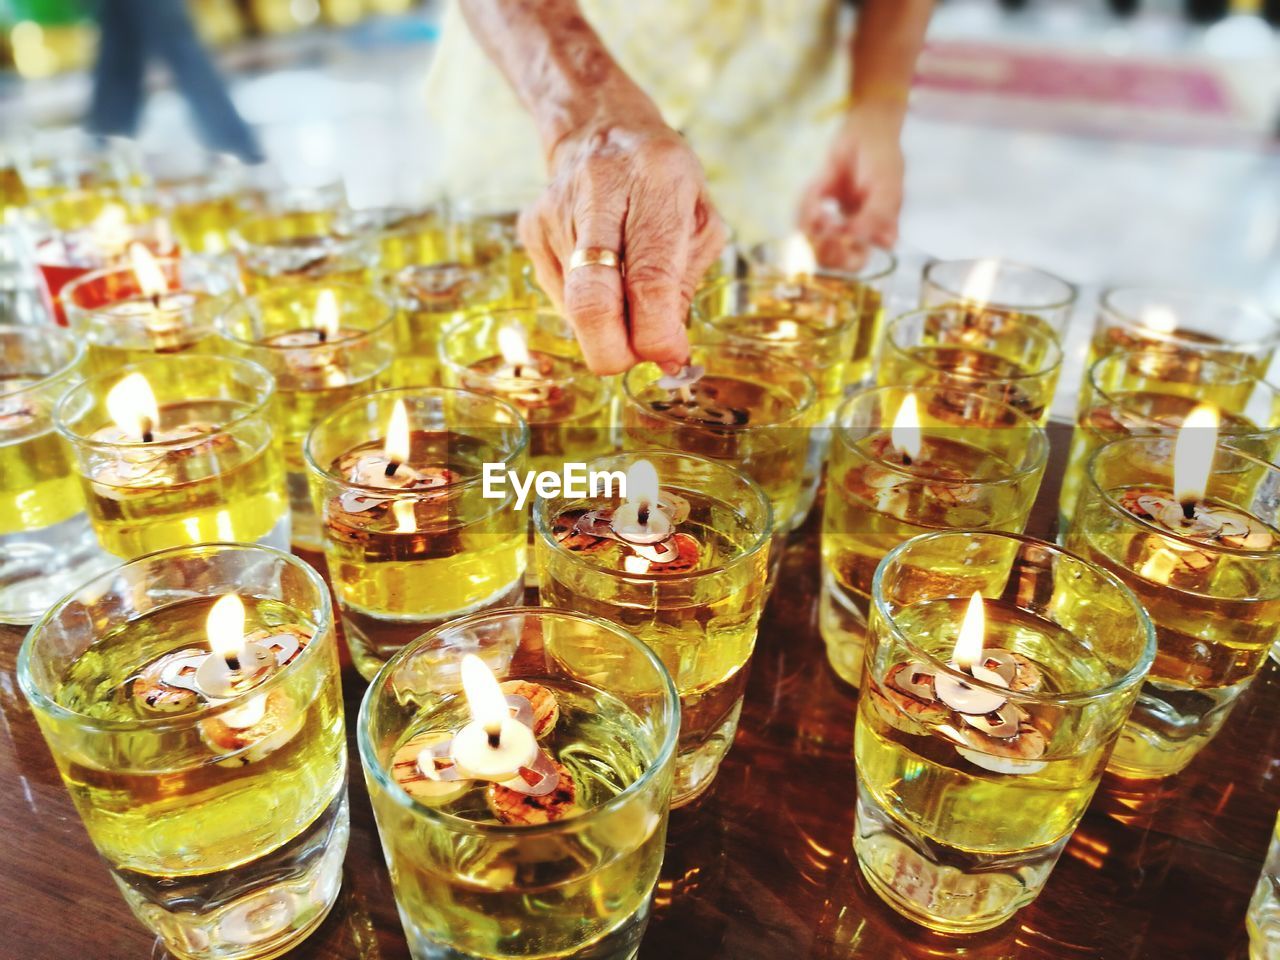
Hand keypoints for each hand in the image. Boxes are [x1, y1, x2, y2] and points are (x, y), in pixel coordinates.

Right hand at [519, 117, 725, 374]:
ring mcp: (556, 212)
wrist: (599, 127)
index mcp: (656, 181)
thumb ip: (684, 286)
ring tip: (627, 294)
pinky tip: (601, 272)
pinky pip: (559, 296)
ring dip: (606, 325)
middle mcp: (598, 192)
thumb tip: (665, 355)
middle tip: (636, 358)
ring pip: (574, 307)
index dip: (656, 334)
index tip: (669, 356)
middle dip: (614, 351)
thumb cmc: (662, 182)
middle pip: (592, 301)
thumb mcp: (698, 221)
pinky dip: (586, 304)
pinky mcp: (531, 230)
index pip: (649, 278)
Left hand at [797, 104, 904, 269]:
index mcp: (874, 235)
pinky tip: (818, 187)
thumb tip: (856, 238)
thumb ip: (876, 217)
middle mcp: (851, 233)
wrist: (864, 132)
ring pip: (809, 241)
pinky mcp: (813, 208)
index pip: (856, 263)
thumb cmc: (883, 161)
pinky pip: (799, 218)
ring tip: (819, 201)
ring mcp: (830, 222)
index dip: (844, 258)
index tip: (840, 236)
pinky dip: (804, 204)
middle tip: (825, 225)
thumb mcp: (888, 189)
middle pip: (829, 261)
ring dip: (810, 223)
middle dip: (822, 247)